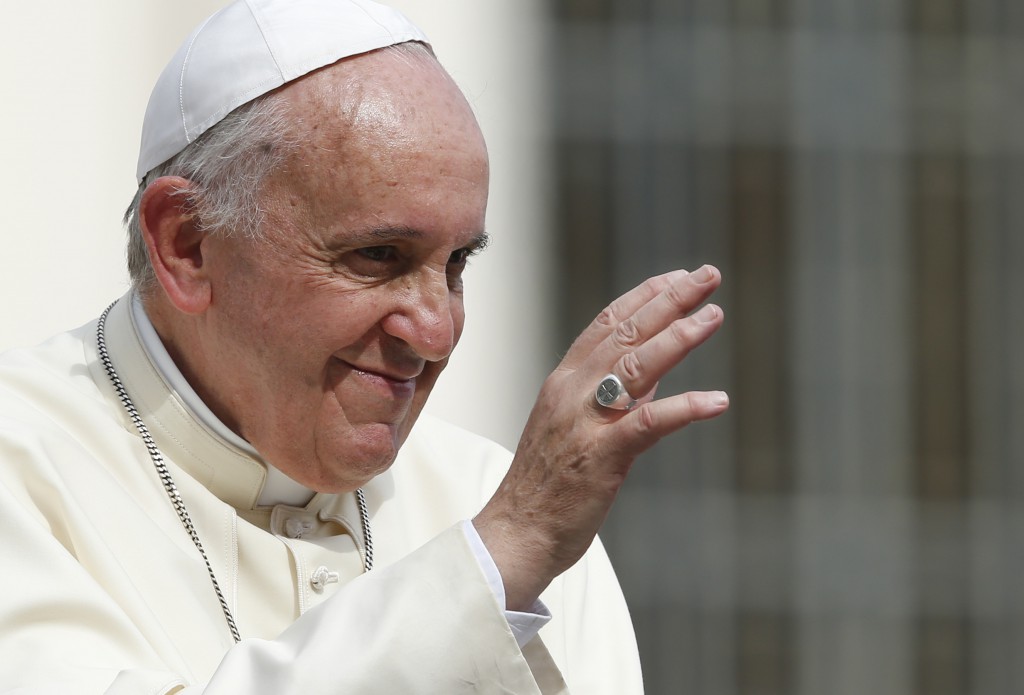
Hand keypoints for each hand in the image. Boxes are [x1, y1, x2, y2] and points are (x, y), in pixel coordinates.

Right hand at [474, 265, 728, 609]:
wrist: (515, 532)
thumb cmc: (546, 484)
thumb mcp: (572, 426)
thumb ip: (610, 397)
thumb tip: (652, 375)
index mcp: (563, 381)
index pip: (606, 323)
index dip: (645, 296)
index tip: (678, 276)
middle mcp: (571, 392)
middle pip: (625, 333)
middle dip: (670, 300)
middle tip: (707, 276)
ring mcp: (585, 423)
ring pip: (635, 365)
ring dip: (679, 337)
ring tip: (714, 317)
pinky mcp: (601, 458)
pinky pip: (648, 423)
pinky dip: (685, 408)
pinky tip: (717, 401)